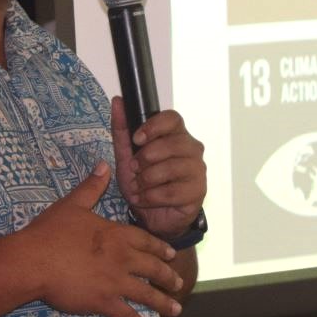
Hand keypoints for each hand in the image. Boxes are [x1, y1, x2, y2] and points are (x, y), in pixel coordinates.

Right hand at [14, 162, 183, 316]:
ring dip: (163, 302)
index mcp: (117, 235)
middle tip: (178, 283)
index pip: (146, 241)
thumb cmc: (52, 231)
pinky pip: (126, 316)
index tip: (171, 254)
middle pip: (152, 268)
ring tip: (176, 309)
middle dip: (167, 276)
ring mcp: (116, 282)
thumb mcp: (73, 204)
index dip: (160, 248)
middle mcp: (123, 258)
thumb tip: (103, 164)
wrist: (34, 260)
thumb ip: (92, 186)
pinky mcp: (104, 302)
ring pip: (147, 294)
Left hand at [110, 98, 207, 242]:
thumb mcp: (126, 155)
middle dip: (145, 159)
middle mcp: (192, 148)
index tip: (137, 140)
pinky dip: (151, 197)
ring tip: (139, 188)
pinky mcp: (198, 191)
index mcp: (176, 134)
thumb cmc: (143, 182)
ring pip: (170, 168)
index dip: (153, 127)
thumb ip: (122, 129)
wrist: (152, 217)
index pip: (172, 118)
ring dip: (146, 180)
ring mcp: (198, 169)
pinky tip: (146, 199)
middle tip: (135, 170)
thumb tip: (118, 100)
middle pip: (171, 143)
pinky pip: (171, 191)